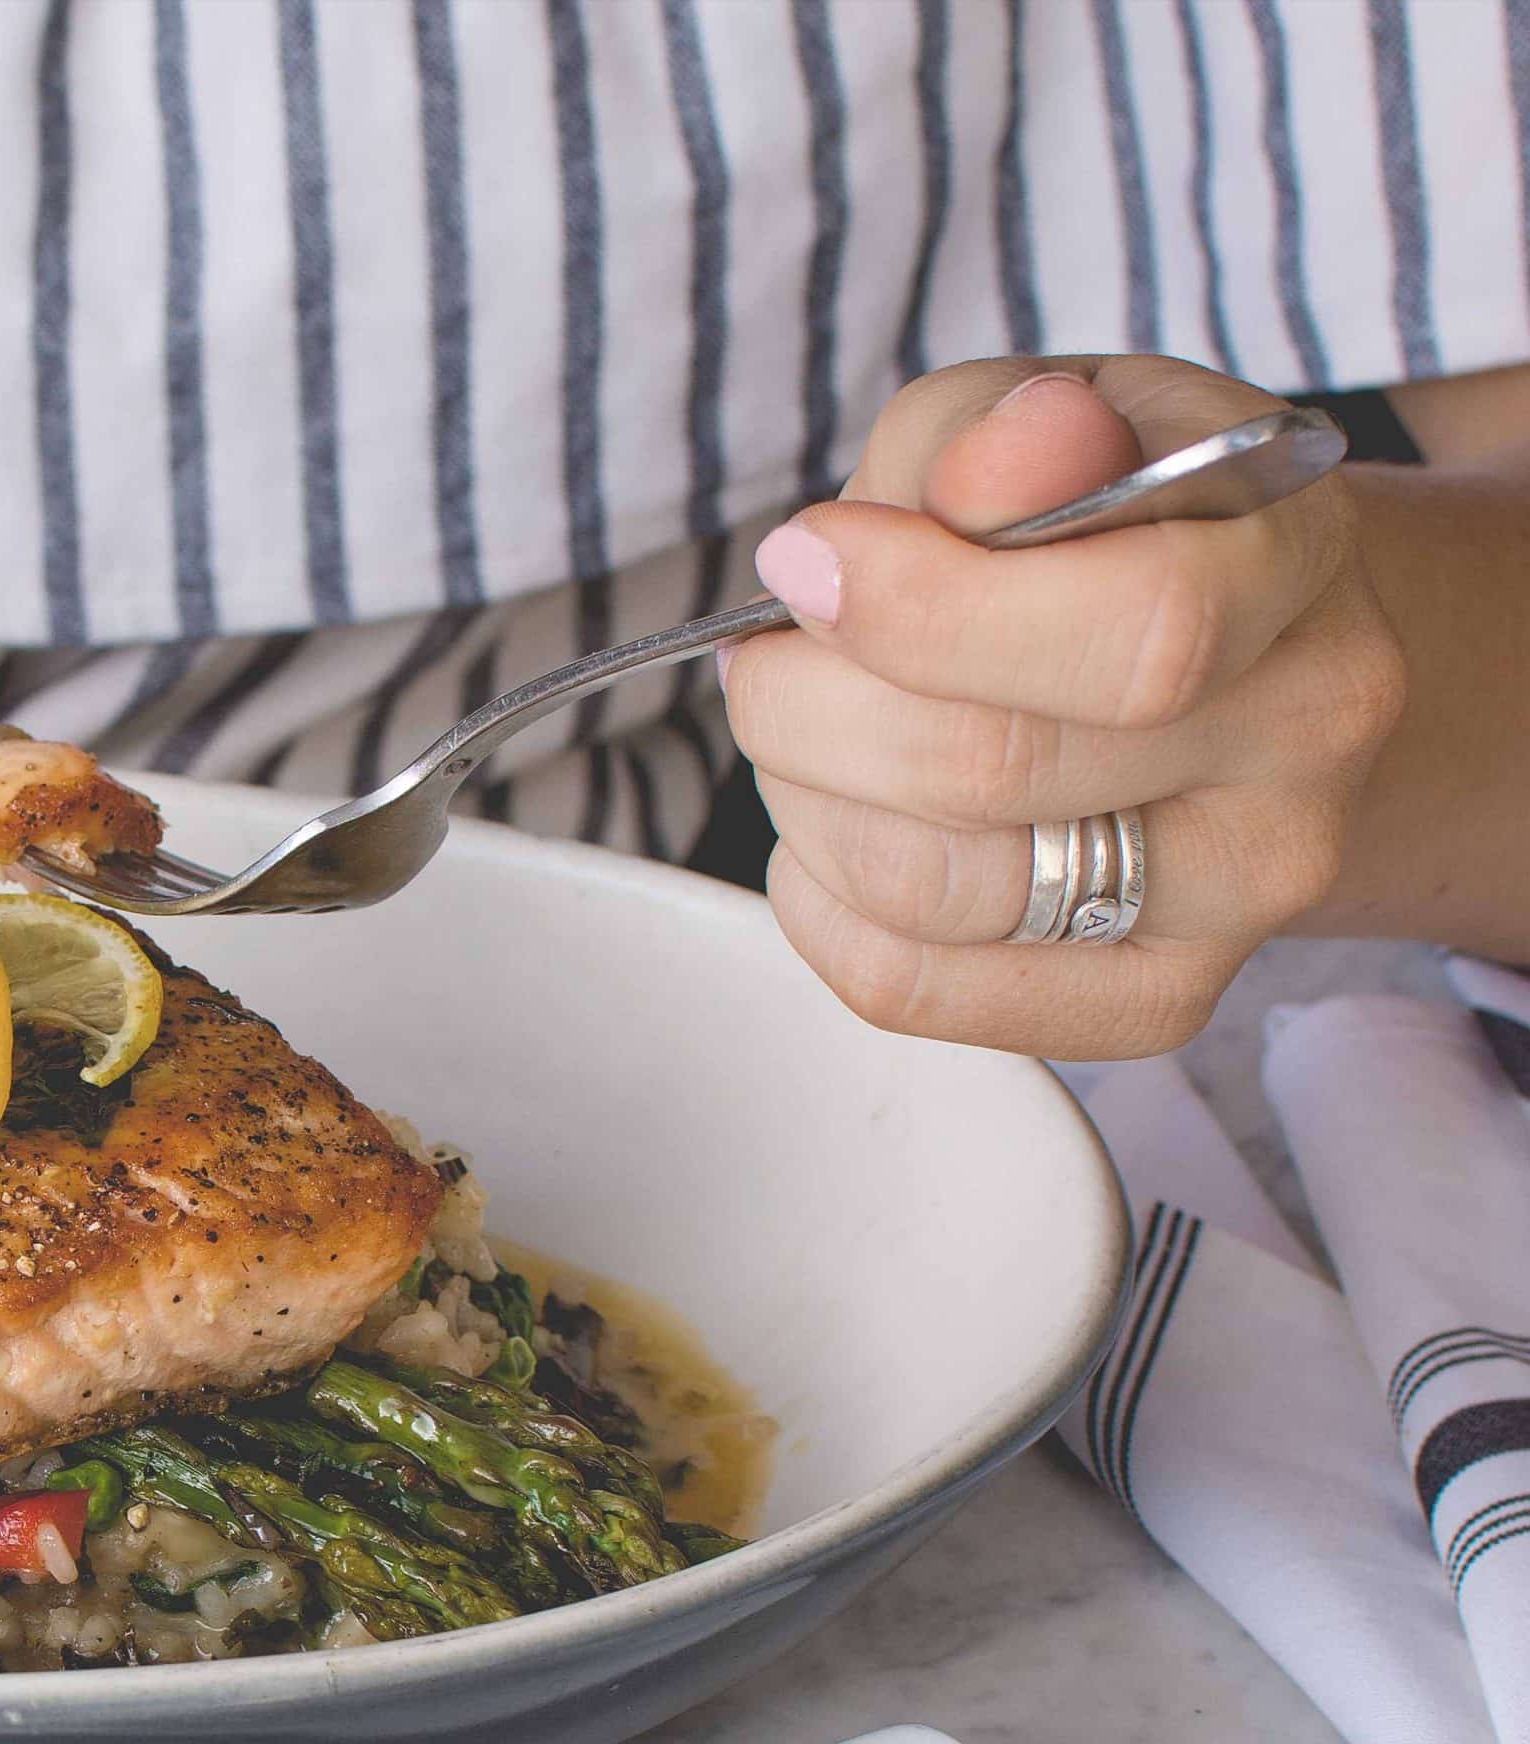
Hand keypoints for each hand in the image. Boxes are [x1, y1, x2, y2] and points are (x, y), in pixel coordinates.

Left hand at [720, 356, 1407, 1058]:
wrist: (1227, 655)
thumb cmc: (1107, 523)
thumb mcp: (1050, 417)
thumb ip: (1000, 434)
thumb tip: (988, 474)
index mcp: (1294, 562)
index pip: (1135, 630)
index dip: (925, 608)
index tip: (806, 563)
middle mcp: (1300, 739)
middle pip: (994, 772)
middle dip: (814, 710)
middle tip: (769, 661)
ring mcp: (1240, 891)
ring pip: (937, 894)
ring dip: (808, 804)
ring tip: (801, 736)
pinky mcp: (1153, 1001)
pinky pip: (911, 986)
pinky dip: (819, 906)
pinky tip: (830, 826)